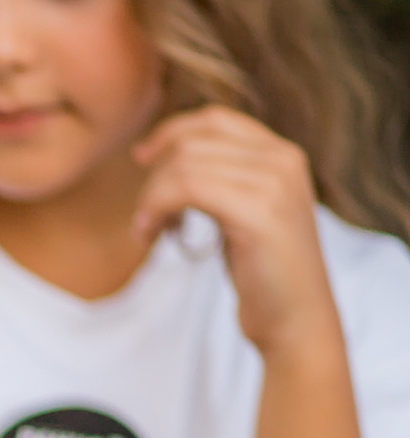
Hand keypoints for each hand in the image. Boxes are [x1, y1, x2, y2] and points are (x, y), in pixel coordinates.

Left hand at [133, 107, 340, 358]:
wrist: (295, 317)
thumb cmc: (262, 271)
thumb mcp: (244, 212)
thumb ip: (223, 178)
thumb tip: (168, 153)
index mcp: (281, 154)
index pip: (215, 120)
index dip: (170, 133)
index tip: (142, 159)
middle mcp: (283, 160)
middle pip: (192, 142)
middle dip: (155, 176)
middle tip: (146, 217)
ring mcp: (275, 183)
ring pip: (184, 164)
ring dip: (151, 198)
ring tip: (148, 229)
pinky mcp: (258, 212)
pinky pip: (187, 187)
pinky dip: (156, 208)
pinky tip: (152, 234)